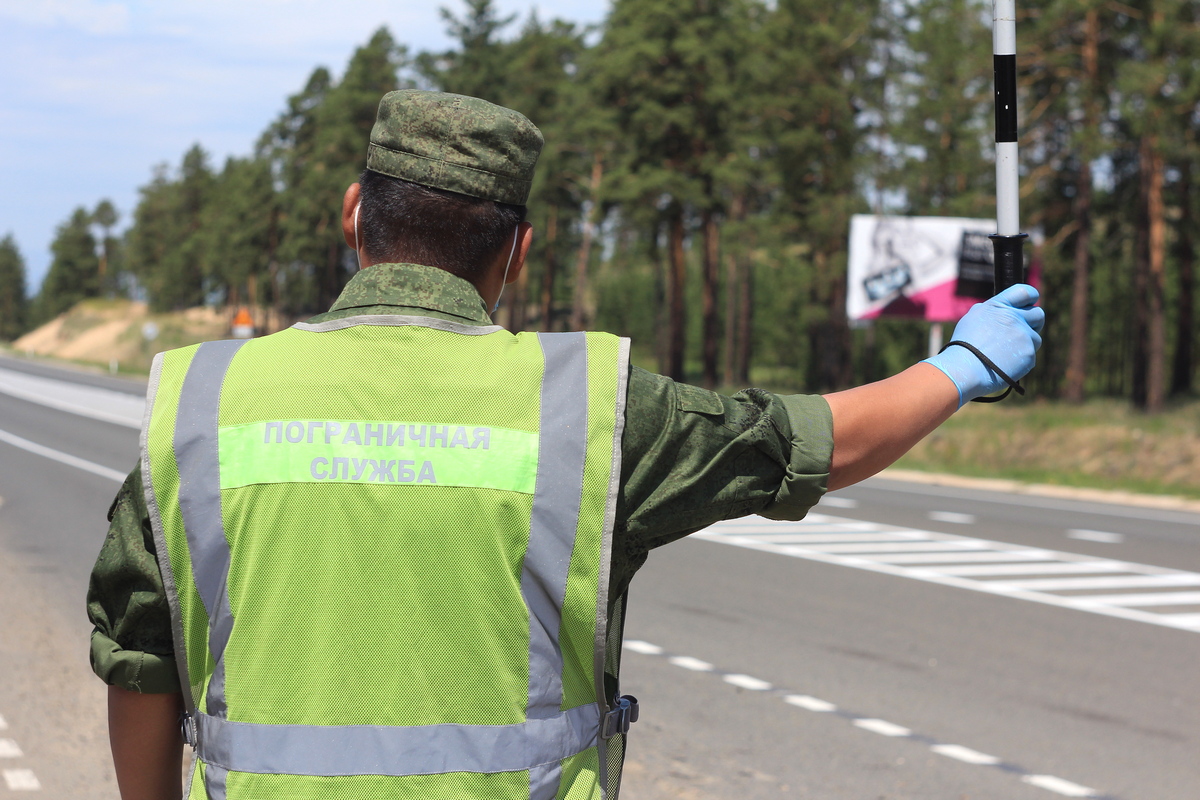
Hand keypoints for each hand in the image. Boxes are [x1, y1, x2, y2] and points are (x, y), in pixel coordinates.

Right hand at [923, 284, 1044, 406]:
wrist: (965, 369)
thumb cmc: (964, 346)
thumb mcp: (973, 319)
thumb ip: (991, 311)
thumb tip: (1002, 309)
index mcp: (998, 307)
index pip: (1025, 292)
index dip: (1031, 296)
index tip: (1031, 302)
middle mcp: (1014, 318)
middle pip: (1038, 314)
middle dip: (1034, 322)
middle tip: (1023, 331)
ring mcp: (1023, 335)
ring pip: (1035, 338)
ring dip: (1025, 344)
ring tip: (1005, 354)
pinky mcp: (1029, 353)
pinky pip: (1030, 355)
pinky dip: (1020, 360)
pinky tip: (1005, 364)